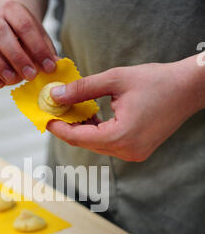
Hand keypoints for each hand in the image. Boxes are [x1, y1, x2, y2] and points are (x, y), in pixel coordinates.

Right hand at [0, 0, 56, 87]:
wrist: (13, 35)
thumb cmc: (30, 42)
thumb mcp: (43, 44)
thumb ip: (48, 55)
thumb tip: (55, 68)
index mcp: (13, 10)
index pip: (24, 24)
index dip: (38, 47)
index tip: (49, 67)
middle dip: (16, 56)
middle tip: (31, 75)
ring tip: (12, 80)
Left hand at [47, 59, 201, 160]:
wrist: (188, 89)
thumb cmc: (156, 80)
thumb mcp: (115, 79)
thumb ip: (83, 89)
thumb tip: (56, 96)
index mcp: (120, 137)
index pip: (78, 137)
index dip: (58, 127)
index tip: (45, 116)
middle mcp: (127, 151)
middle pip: (86, 143)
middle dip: (69, 127)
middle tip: (55, 110)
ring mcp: (134, 154)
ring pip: (97, 145)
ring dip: (83, 130)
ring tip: (71, 110)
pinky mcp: (138, 151)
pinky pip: (110, 144)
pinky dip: (98, 132)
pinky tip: (90, 116)